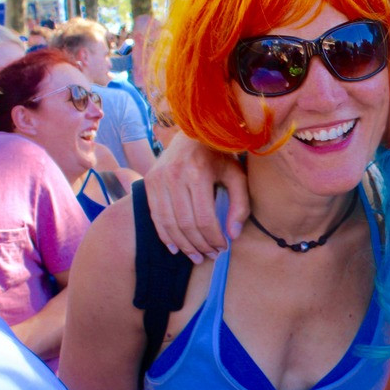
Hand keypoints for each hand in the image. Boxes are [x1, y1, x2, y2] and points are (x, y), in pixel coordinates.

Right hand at [142, 132, 248, 262]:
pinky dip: (165, 236)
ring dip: (183, 245)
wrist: (193, 133)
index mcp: (197, 173)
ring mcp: (158, 179)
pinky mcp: (149, 182)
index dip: (213, 238)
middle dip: (200, 245)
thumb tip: (233, 235)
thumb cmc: (220, 156)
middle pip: (185, 224)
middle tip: (210, 256)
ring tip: (196, 256)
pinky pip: (155, 216)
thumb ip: (240, 205)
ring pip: (168, 223)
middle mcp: (174, 176)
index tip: (223, 248)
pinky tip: (176, 248)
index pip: (204, 218)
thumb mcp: (237, 175)